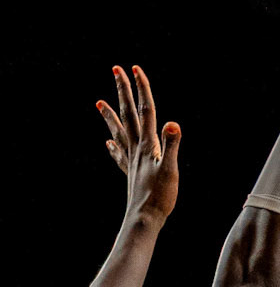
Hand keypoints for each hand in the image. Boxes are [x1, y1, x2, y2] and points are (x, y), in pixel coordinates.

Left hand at [98, 65, 179, 224]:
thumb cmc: (160, 197)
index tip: (135, 68)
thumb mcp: (170, 170)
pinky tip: (107, 143)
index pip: (145, 110)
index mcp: (147, 145)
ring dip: (110, 115)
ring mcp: (131, 160)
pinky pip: (119, 155)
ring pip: (119, 131)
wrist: (144, 218)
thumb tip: (173, 122)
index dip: (141, 88)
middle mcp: (136, 148)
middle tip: (116, 70)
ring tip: (99, 102)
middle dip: (123, 91)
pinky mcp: (130, 173)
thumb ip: (171, 145)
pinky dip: (113, 146)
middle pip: (128, 114)